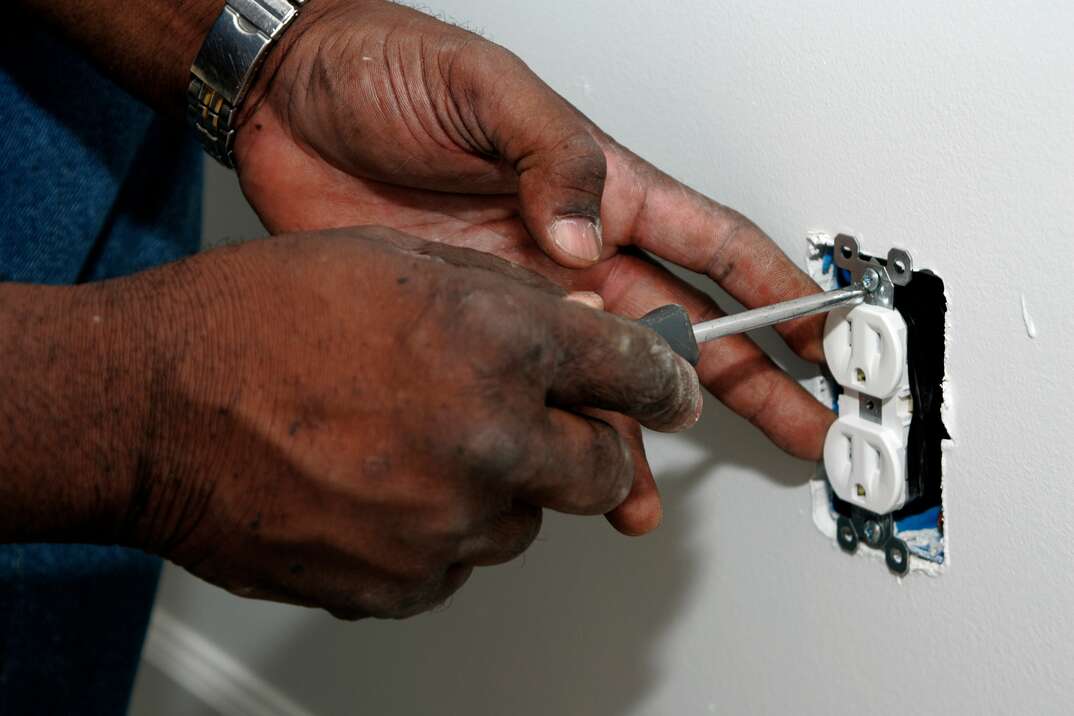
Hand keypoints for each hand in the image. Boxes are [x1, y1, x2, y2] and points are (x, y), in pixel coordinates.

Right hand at [100, 228, 698, 617]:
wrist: (150, 404)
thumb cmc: (253, 321)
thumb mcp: (392, 261)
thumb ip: (501, 297)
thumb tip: (573, 323)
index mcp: (494, 344)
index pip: (632, 371)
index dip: (661, 382)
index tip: (671, 395)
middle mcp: (485, 439)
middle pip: (601, 469)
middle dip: (590, 447)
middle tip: (558, 429)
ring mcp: (446, 522)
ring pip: (526, 521)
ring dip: (501, 487)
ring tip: (422, 445)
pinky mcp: (403, 584)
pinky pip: (459, 563)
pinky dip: (441, 531)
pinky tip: (382, 487)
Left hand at [233, 1, 833, 480]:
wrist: (285, 101)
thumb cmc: (386, 69)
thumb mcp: (484, 89)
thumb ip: (552, 156)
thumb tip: (589, 238)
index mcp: (599, 187)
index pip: (711, 242)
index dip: (775, 286)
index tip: (825, 328)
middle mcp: (572, 250)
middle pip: (684, 327)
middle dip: (748, 381)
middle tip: (799, 425)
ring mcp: (523, 296)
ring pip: (606, 379)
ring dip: (640, 434)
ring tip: (657, 492)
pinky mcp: (466, 328)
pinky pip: (529, 392)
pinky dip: (555, 435)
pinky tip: (572, 469)